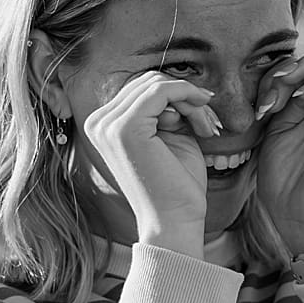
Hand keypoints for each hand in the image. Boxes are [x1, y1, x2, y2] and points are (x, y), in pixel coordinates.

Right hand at [81, 72, 220, 250]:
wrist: (174, 221)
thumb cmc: (175, 184)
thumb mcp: (169, 135)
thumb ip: (165, 107)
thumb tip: (175, 82)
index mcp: (103, 125)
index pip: (140, 87)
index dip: (176, 97)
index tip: (201, 121)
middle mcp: (97, 122)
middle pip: (148, 81)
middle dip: (184, 97)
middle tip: (206, 125)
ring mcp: (108, 125)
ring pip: (157, 83)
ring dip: (190, 101)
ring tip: (205, 128)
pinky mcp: (125, 127)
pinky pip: (161, 89)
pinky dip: (188, 97)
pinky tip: (202, 123)